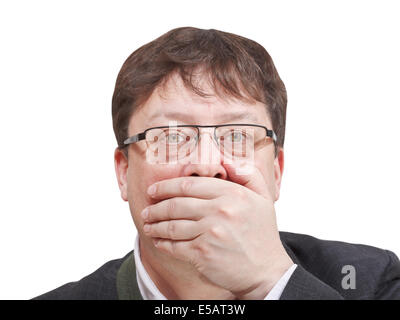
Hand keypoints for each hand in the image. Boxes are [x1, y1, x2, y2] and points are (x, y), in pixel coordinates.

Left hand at [141, 162, 293, 298]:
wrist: (267, 271)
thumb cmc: (262, 234)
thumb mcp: (263, 198)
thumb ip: (248, 174)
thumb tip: (227, 162)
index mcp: (232, 194)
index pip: (189, 185)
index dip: (166, 186)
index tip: (154, 190)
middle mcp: (220, 211)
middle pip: (176, 204)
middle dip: (155, 207)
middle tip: (146, 209)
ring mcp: (210, 233)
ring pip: (172, 226)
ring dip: (155, 225)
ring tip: (148, 225)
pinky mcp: (203, 254)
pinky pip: (175, 246)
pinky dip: (162, 244)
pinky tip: (158, 241)